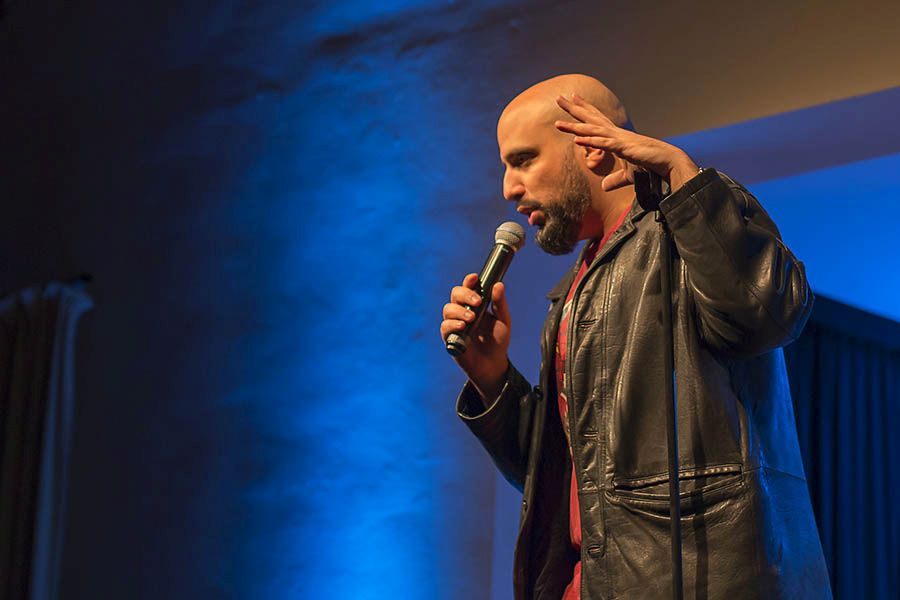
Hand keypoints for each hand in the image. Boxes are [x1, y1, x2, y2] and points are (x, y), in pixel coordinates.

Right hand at [441, 273, 510, 401]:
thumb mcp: (503, 320)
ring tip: (471, 319)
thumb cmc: (498, 341)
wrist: (494, 364)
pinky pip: (445, 327)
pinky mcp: (450, 338)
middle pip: (455, 294)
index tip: (474, 278)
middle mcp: (463, 311)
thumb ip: (499, 304)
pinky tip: (463, 327)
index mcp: (475, 305)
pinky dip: (452, 325)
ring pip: (448, 309)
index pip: (468, 287)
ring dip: (459, 311)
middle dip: (465, 295)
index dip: (469, 281)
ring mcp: (455, 324)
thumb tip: (498, 285)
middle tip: (478, 302)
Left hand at [554, 94, 698, 192]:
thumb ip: (615, 180)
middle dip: (573, 109)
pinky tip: (576, 140)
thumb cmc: (649, 167)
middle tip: (559, 98)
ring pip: (592, 130)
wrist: (666, 162)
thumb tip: (605, 187)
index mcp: (616, 136)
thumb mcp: (628, 176)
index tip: (573, 98)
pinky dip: (590, 141)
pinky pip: (603, 144)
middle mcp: (615, 133)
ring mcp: (619, 139)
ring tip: (557, 124)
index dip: (584, 109)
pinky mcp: (623, 148)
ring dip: (574, 127)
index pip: (596, 119)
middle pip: (590, 118)